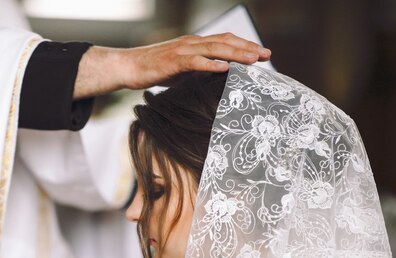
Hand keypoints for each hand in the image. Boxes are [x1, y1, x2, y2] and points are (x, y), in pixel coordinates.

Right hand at [73, 33, 270, 98]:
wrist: (129, 66)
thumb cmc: (153, 70)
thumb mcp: (180, 71)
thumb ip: (197, 71)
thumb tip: (215, 79)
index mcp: (194, 45)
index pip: (224, 41)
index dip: (244, 46)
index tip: (262, 54)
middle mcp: (191, 43)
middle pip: (225, 41)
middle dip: (247, 47)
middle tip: (266, 55)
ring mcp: (183, 51)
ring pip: (215, 49)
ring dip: (236, 54)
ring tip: (253, 60)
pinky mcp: (173, 61)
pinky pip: (196, 62)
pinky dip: (211, 64)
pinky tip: (224, 69)